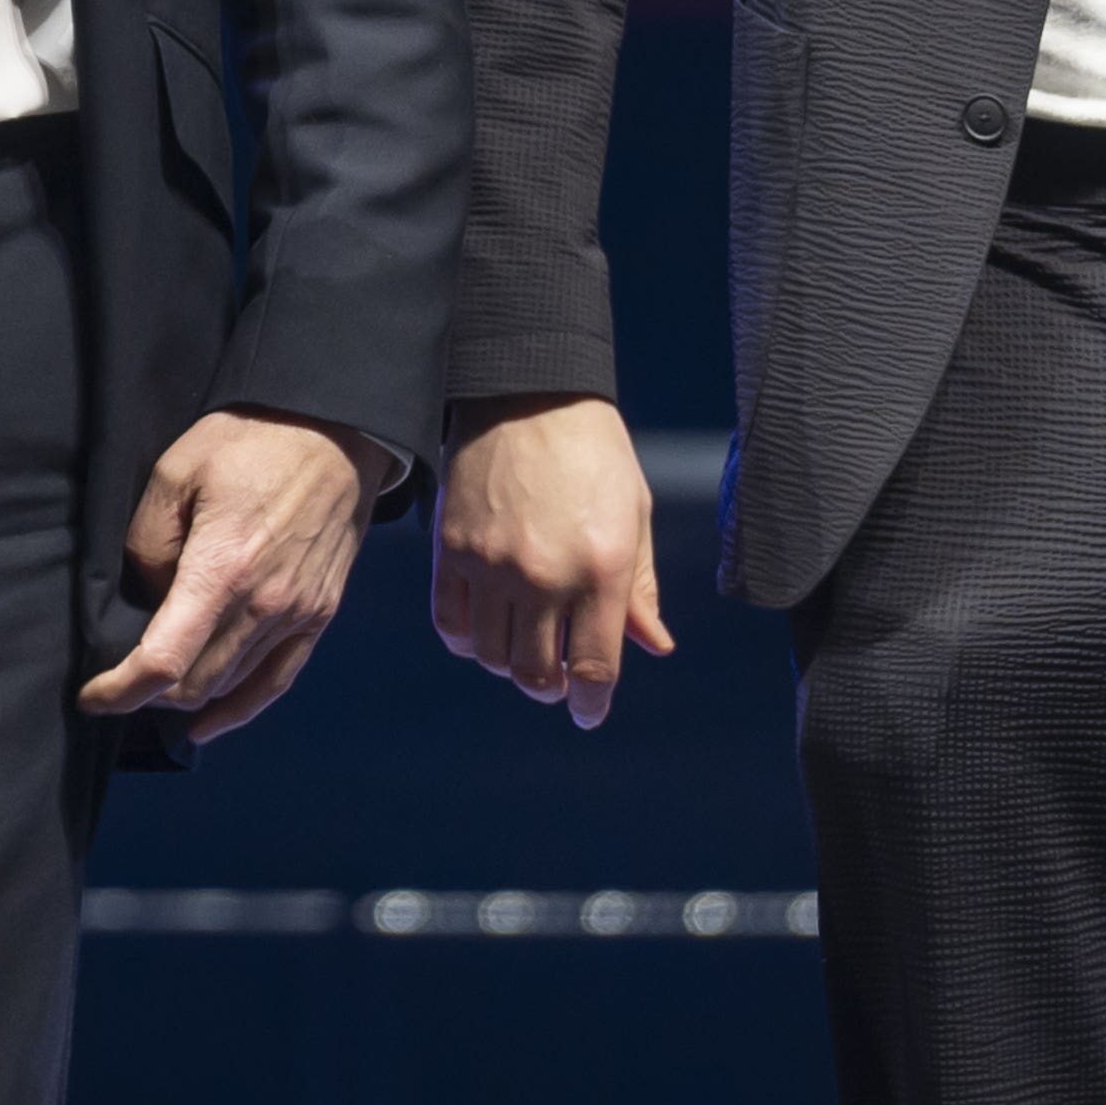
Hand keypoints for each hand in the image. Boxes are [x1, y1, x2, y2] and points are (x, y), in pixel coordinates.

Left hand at [78, 410, 368, 740]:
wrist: (336, 430)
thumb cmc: (251, 441)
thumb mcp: (175, 472)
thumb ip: (148, 543)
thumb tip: (148, 596)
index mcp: (222, 569)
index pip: (164, 661)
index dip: (120, 690)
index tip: (92, 695)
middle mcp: (264, 605)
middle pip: (195, 685)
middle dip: (149, 693)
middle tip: (121, 678)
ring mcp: (298, 614)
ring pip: (230, 686)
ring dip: (189, 696)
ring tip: (158, 687)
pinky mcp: (320, 614)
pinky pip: (277, 681)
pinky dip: (239, 709)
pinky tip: (209, 722)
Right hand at [430, 395, 672, 729]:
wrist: (528, 393)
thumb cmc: (593, 452)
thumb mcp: (635, 514)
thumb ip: (641, 587)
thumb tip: (653, 645)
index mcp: (601, 567)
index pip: (595, 667)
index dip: (592, 703)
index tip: (589, 711)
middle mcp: (544, 575)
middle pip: (538, 674)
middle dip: (552, 687)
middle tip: (559, 677)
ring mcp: (492, 564)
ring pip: (493, 657)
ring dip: (512, 666)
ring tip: (526, 645)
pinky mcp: (452, 550)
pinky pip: (452, 625)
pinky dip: (469, 642)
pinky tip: (487, 630)